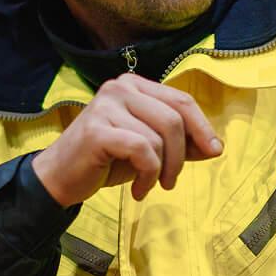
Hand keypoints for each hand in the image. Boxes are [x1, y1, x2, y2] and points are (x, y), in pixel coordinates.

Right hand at [31, 74, 222, 206]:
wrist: (61, 177)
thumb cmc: (106, 160)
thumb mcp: (149, 150)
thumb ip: (179, 144)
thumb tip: (214, 147)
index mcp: (134, 85)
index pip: (181, 100)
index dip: (202, 127)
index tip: (214, 151)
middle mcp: (119, 87)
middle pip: (174, 118)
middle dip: (180, 156)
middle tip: (171, 182)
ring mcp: (106, 105)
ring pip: (158, 138)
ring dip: (161, 171)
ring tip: (149, 186)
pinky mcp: (97, 129)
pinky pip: (141, 150)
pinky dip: (147, 175)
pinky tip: (138, 190)